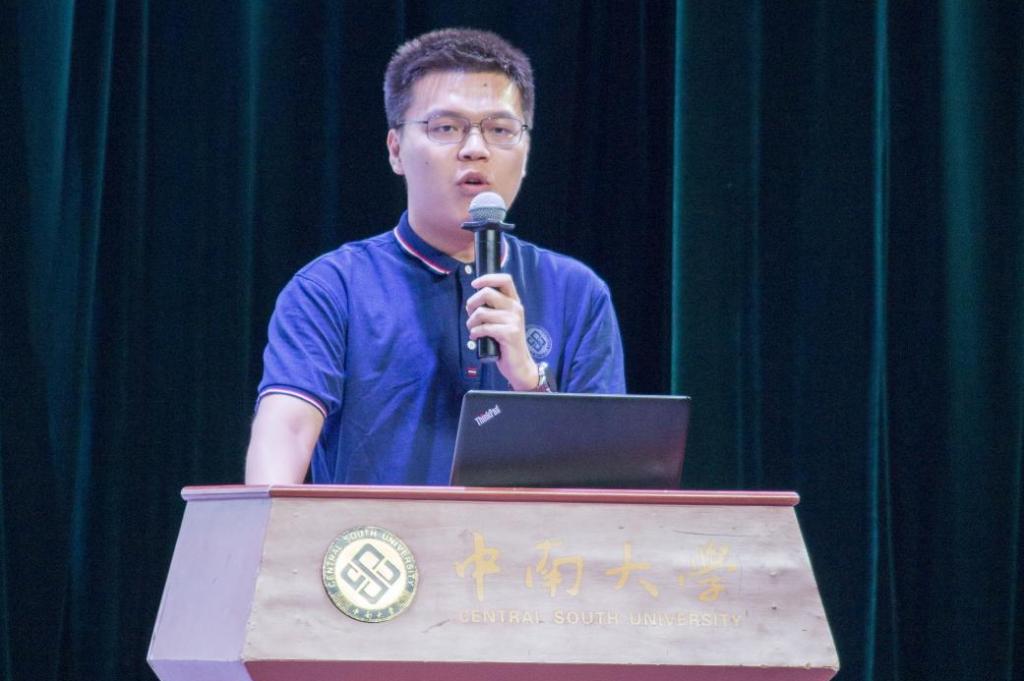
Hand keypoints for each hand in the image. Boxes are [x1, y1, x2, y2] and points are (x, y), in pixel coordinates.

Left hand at [466, 273, 538, 390]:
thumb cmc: (506, 342)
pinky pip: (483, 327)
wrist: (518, 364)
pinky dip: (475, 332)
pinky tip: (475, 337)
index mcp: (514, 302)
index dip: (487, 278)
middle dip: (472, 303)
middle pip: (487, 293)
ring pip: (481, 312)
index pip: (505, 279)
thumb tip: (473, 298)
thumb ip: (493, 308)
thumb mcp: (503, 320)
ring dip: (471, 322)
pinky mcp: (509, 333)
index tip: (474, 284)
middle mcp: (516, 308)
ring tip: (473, 329)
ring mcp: (513, 321)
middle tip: (470, 314)